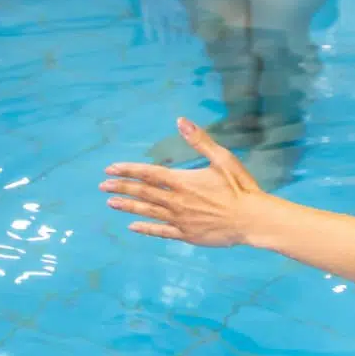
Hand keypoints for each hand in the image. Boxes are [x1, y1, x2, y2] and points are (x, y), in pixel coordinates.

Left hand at [102, 117, 267, 245]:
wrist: (252, 219)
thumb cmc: (240, 187)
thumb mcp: (222, 158)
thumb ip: (199, 140)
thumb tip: (181, 120)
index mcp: (183, 181)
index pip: (148, 173)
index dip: (128, 170)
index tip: (110, 168)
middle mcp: (177, 201)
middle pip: (143, 192)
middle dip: (121, 187)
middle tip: (102, 185)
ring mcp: (180, 219)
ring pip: (147, 212)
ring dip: (128, 206)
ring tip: (111, 202)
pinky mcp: (187, 234)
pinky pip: (161, 231)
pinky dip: (146, 229)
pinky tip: (133, 227)